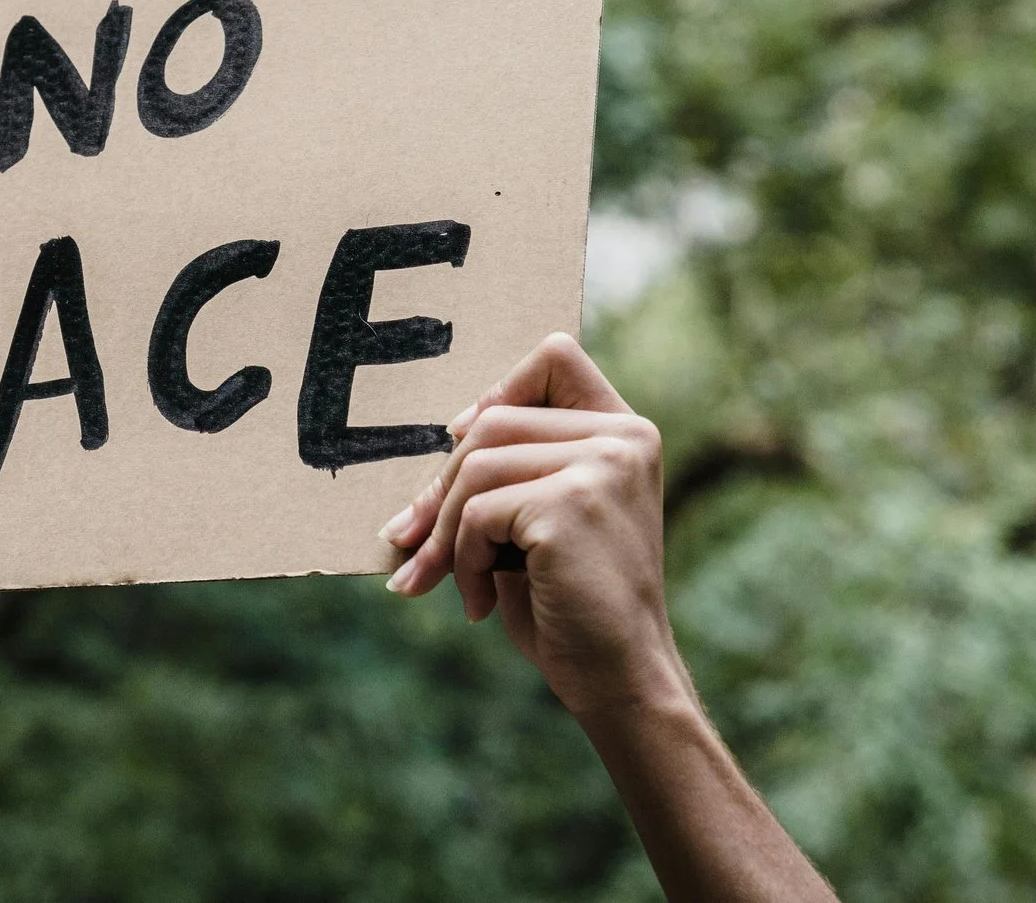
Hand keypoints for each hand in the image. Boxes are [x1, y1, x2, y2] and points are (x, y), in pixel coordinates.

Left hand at [380, 333, 686, 716]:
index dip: (497, 389)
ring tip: (444, 583)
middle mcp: (622, 438)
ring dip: (445, 533)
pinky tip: (480, 603)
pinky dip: (462, 561)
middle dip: (440, 489)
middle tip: (410, 544)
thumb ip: (514, 466)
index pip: (553, 355)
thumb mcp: (545, 518)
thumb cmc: (572, 605)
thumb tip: (435, 435)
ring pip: (475, 466)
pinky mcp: (571, 503)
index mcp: (625, 432)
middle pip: (491, 421)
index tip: (458, 440)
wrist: (620, 680)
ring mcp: (602, 466)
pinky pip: (478, 513)